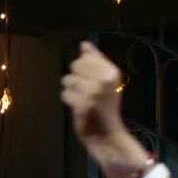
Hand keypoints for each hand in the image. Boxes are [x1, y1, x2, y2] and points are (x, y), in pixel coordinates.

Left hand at [61, 42, 129, 156]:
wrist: (106, 132)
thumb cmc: (104, 106)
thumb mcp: (106, 81)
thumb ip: (96, 61)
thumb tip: (84, 44)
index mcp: (112, 72)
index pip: (85, 58)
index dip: (83, 69)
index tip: (91, 80)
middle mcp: (104, 80)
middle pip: (74, 67)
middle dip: (75, 79)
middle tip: (86, 91)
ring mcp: (93, 92)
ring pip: (67, 81)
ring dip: (71, 91)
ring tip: (82, 99)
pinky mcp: (83, 104)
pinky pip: (65, 94)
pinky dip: (68, 101)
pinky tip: (78, 107)